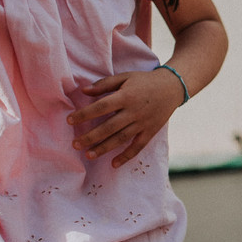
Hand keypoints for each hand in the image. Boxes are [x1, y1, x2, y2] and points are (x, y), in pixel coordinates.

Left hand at [68, 68, 183, 167]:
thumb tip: (83, 91)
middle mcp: (133, 111)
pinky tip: (113, 164)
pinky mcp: (150, 131)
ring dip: (104, 148)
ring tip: (88, 155)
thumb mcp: (125, 77)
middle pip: (109, 127)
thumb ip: (104, 84)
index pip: (101, 107)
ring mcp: (143, 123)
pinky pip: (138, 146)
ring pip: (121, 139)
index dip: (84, 114)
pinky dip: (126, 156)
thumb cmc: (144, 81)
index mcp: (125, 96)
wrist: (172, 87)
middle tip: (75, 144)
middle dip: (91, 136)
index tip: (69, 121)